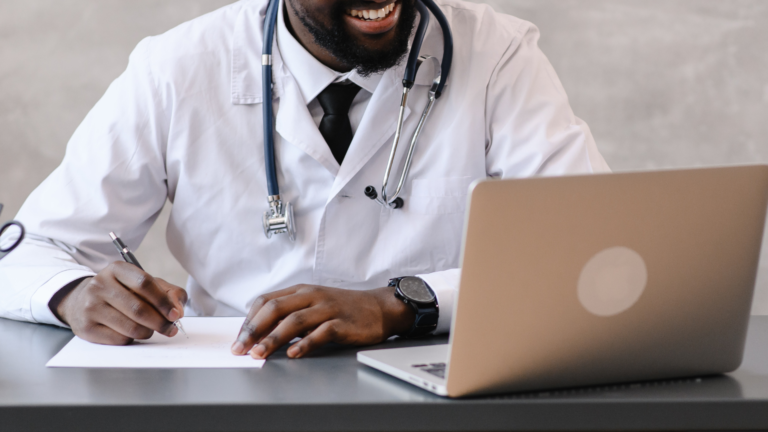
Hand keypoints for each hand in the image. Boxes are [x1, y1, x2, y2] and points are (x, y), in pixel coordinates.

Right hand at [53, 261, 187, 344]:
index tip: (175, 314)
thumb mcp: (146, 285)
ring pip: (130, 327)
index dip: (163, 301)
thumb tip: (177, 311)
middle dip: (160, 322)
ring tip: (150, 330)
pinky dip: (132, 339)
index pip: (144, 283)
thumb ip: (169, 293)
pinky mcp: (86, 328)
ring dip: (147, 332)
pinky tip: (131, 333)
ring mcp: (90, 306)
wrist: (81, 301)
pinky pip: (119, 340)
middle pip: (138, 309)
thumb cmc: (123, 293)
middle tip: (170, 329)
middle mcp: (100, 285)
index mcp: (117, 269)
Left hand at [231, 285, 415, 358]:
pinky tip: (293, 354)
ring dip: (273, 338)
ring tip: (259, 354)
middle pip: (275, 309)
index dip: (249, 320)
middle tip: (240, 348)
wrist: (379, 308)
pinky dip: (304, 344)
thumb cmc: (343, 308)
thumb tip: (260, 333)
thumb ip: (290, 314)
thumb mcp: (313, 304)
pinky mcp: (342, 322)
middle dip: (253, 330)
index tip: (238, 339)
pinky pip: (320, 333)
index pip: (266, 301)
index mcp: (301, 290)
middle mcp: (312, 296)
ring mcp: (327, 308)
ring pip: (294, 321)